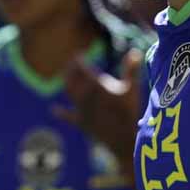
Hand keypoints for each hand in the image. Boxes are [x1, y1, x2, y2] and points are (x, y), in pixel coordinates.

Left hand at [53, 49, 143, 166]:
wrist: (123, 138)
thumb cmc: (129, 112)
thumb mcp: (132, 88)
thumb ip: (132, 69)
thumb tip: (136, 51)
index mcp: (95, 85)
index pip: (81, 68)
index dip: (78, 60)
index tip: (78, 55)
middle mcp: (84, 96)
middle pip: (71, 79)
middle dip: (70, 70)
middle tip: (72, 64)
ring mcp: (81, 109)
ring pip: (69, 93)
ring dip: (67, 84)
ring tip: (67, 78)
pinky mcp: (81, 122)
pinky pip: (68, 116)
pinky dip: (61, 112)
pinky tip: (54, 110)